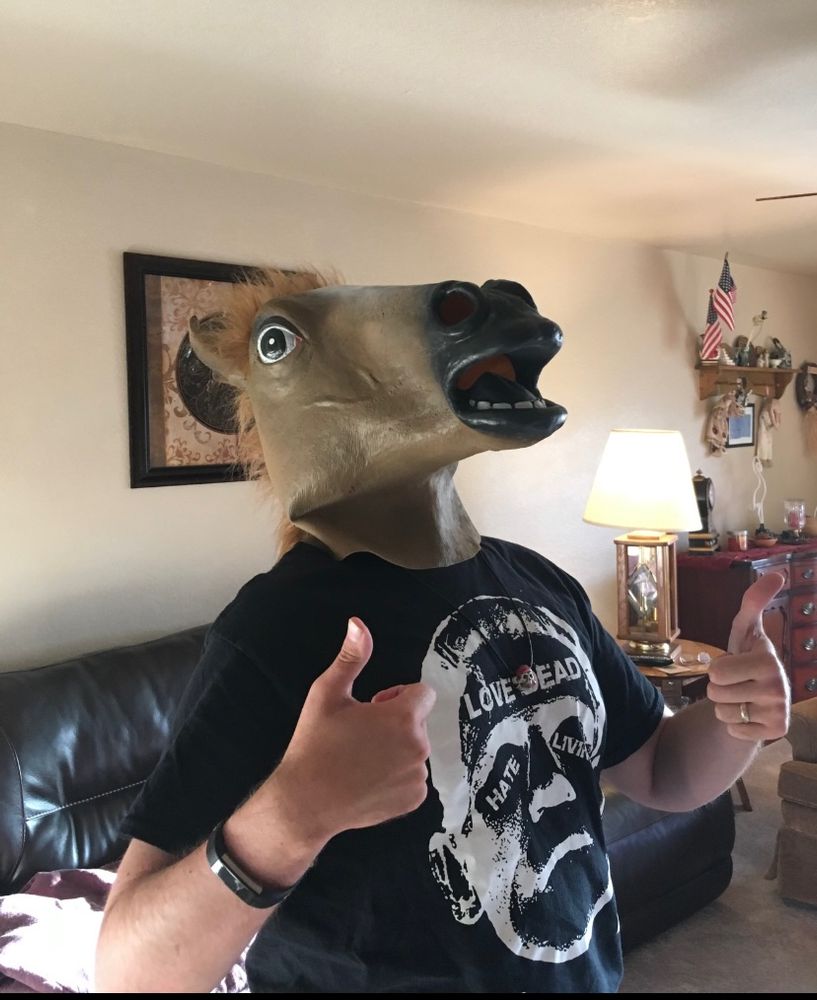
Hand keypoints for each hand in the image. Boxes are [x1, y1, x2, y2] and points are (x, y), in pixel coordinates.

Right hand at [271, 618, 435, 843]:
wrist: (305, 802)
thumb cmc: (314, 744)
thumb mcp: (327, 694)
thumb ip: (350, 658)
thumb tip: (358, 624)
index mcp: (404, 718)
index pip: (422, 694)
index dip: (398, 697)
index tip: (373, 708)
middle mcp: (419, 747)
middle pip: (417, 722)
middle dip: (396, 723)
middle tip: (361, 734)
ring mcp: (418, 776)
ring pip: (415, 749)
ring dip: (397, 749)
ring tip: (363, 759)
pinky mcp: (414, 799)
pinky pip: (414, 777)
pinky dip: (398, 776)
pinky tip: (369, 779)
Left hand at [706, 572, 789, 740]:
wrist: (758, 696)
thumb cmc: (747, 658)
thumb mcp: (745, 629)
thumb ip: (754, 601)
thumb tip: (777, 573)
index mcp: (769, 658)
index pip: (717, 671)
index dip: (718, 668)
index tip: (736, 664)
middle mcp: (779, 686)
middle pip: (715, 692)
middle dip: (717, 688)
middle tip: (735, 683)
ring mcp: (779, 711)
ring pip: (722, 712)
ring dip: (725, 706)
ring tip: (741, 697)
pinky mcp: (775, 732)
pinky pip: (733, 730)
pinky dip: (734, 725)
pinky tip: (749, 715)